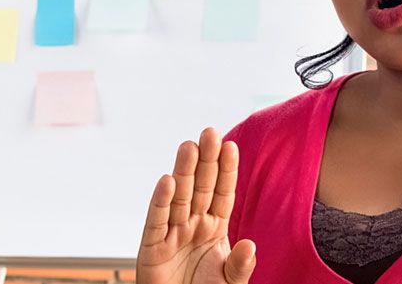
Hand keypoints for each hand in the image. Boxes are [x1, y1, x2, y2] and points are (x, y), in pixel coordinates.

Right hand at [136, 128, 256, 283]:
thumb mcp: (230, 283)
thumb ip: (240, 266)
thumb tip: (249, 245)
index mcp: (214, 228)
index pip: (222, 194)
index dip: (226, 171)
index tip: (231, 145)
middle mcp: (193, 225)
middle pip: (201, 187)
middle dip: (206, 160)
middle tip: (210, 132)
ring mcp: (172, 234)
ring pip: (179, 197)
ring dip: (184, 172)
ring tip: (189, 146)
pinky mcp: (151, 248)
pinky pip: (157, 221)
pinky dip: (161, 201)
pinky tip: (167, 181)